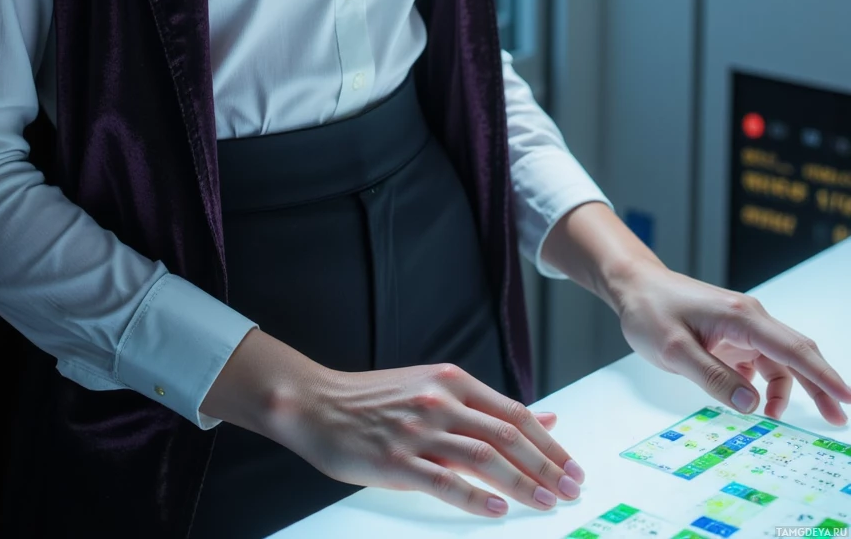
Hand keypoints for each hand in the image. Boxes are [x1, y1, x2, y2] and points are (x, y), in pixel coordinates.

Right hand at [201, 329, 584, 518]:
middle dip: (546, 466)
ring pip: (485, 458)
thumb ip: (485, 406)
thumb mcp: (434, 387)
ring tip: (546, 503)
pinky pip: (447, 481)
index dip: (549, 443)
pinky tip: (498, 510)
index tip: (572, 466)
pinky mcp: (398, 461)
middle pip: (507, 435)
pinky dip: (478, 498)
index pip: (514, 413)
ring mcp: (419, 431)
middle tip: (571, 490)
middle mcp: (440, 401)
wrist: (318, 403)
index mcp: (452, 381)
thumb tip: (543, 417)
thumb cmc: (376, 399)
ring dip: (522, 484)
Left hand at [613, 261, 850, 424]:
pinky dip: (764, 383)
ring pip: (778, 360)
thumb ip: (714, 377)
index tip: (846, 398)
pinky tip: (755, 402)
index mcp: (741, 317)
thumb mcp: (675, 350)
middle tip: (838, 417)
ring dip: (788, 389)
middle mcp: (748, 318)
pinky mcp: (731, 335)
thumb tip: (751, 405)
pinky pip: (759, 361)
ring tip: (781, 420)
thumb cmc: (650, 310)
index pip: (793, 349)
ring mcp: (741, 326)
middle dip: (820, 384)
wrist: (633, 285)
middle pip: (796, 352)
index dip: (823, 376)